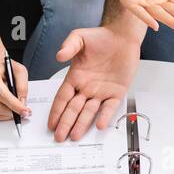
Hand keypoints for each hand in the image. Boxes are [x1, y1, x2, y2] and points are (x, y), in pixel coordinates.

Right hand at [0, 50, 28, 120]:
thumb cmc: (4, 66)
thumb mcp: (19, 70)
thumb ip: (22, 86)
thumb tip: (22, 102)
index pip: (3, 95)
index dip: (15, 105)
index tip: (25, 111)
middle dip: (13, 112)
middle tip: (24, 112)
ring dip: (8, 115)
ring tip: (18, 112)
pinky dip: (3, 115)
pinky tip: (10, 111)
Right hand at [48, 25, 140, 141]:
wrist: (122, 36)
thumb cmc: (100, 37)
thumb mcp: (79, 37)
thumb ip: (68, 46)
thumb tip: (59, 55)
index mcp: (75, 77)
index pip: (63, 98)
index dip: (56, 111)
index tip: (51, 123)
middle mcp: (87, 87)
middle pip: (73, 109)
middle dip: (65, 123)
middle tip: (59, 137)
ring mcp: (101, 91)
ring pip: (89, 112)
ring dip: (81, 124)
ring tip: (74, 136)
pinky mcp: (116, 92)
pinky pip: (109, 107)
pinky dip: (104, 116)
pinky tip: (99, 125)